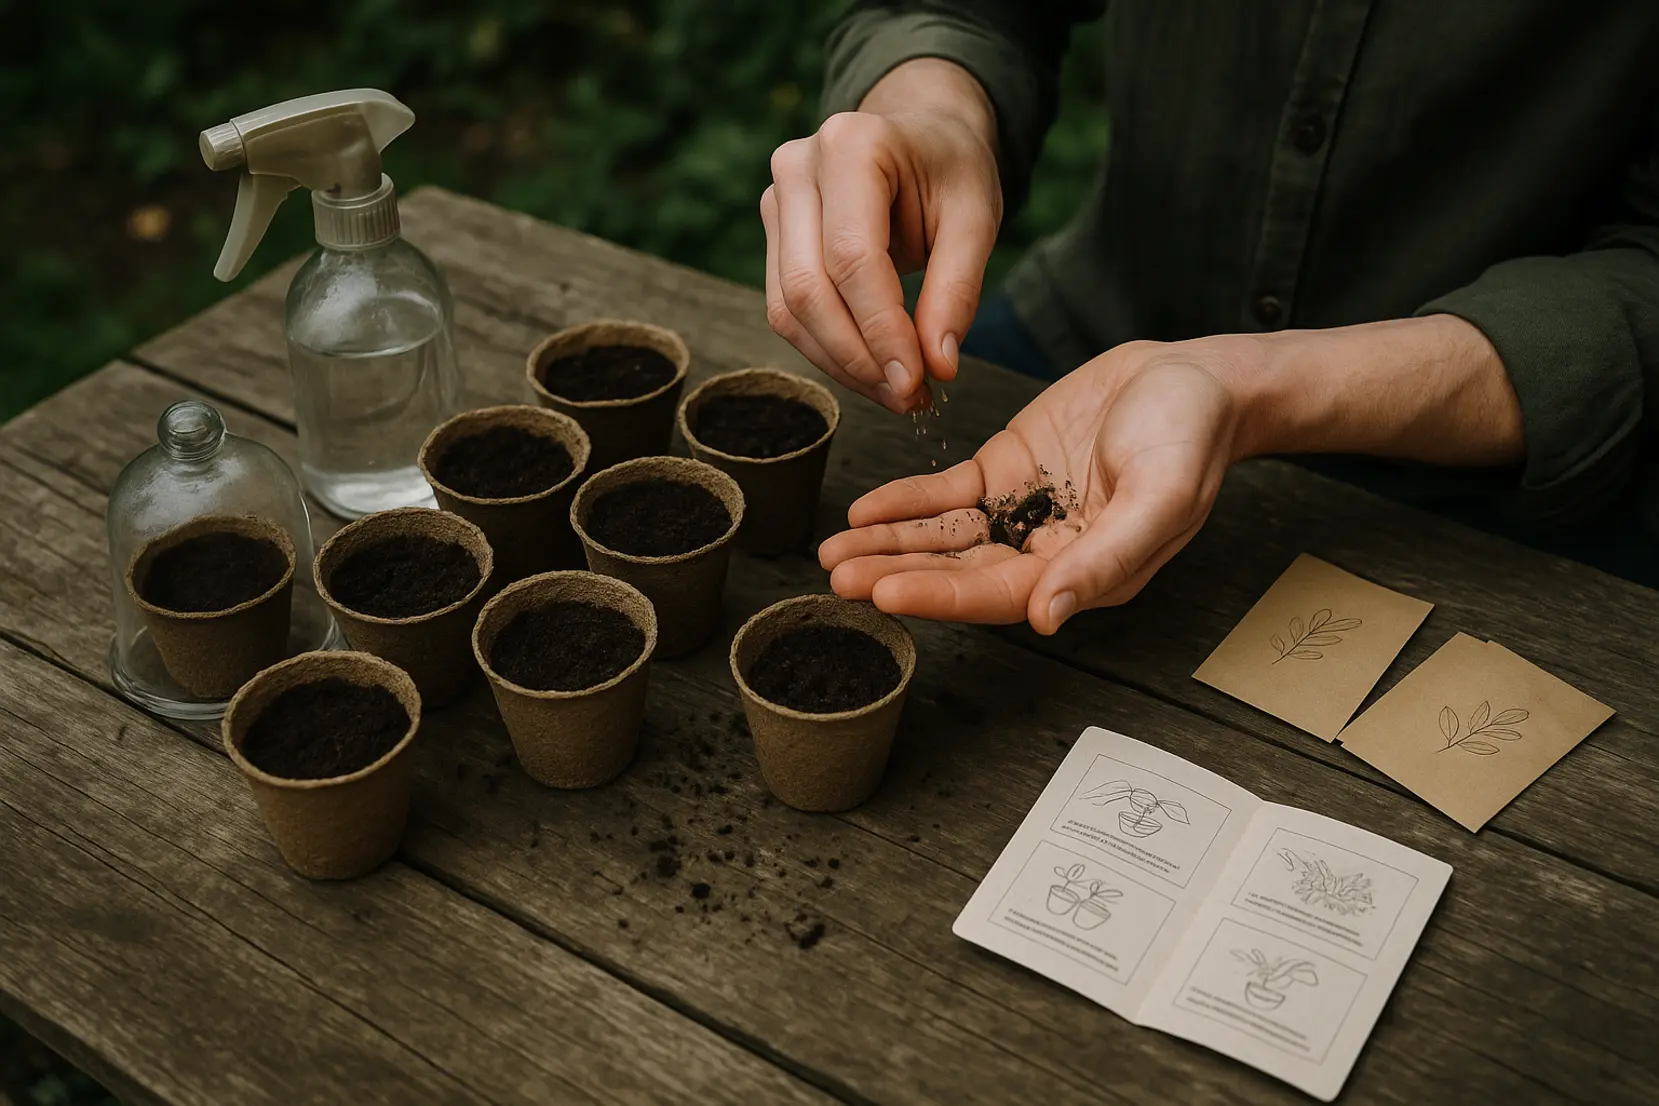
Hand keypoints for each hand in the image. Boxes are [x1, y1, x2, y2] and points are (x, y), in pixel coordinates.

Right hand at [761, 58, 1001, 413]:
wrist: (919, 133)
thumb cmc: (951, 169)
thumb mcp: (976, 218)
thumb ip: (957, 289)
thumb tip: (937, 367)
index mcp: (850, 145)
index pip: (852, 259)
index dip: (881, 330)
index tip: (916, 383)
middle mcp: (797, 169)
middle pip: (809, 289)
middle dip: (858, 357)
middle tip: (909, 399)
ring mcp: (775, 202)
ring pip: (789, 309)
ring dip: (841, 363)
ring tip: (898, 392)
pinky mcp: (773, 237)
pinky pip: (787, 310)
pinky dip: (830, 351)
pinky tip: (873, 370)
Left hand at [819, 339, 1256, 632]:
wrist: (1199, 380)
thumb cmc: (1193, 439)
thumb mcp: (1159, 497)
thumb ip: (1104, 559)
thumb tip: (1049, 617)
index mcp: (1084, 572)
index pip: (998, 594)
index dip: (940, 594)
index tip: (886, 593)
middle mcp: (1046, 552)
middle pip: (958, 571)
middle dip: (896, 576)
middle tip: (838, 577)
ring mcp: (1022, 511)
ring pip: (944, 538)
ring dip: (890, 545)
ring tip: (834, 552)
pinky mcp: (1007, 469)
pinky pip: (948, 495)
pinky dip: (907, 503)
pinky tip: (866, 512)